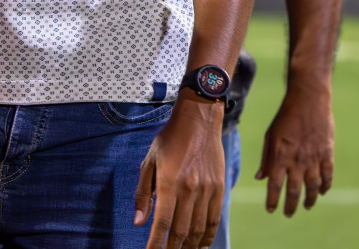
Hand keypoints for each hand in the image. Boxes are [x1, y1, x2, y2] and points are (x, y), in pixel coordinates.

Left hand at [134, 95, 225, 248]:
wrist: (199, 121)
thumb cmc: (169, 140)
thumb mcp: (149, 161)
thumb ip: (143, 192)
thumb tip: (139, 222)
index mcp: (169, 182)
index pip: (162, 222)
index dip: (156, 242)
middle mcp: (190, 189)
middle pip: (182, 230)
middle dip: (173, 248)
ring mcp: (208, 190)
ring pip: (200, 229)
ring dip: (191, 246)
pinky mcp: (220, 189)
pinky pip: (214, 219)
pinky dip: (208, 235)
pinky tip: (202, 244)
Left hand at [256, 86, 334, 215]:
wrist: (307, 101)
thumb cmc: (285, 117)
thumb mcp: (270, 136)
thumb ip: (267, 158)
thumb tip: (260, 178)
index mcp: (280, 155)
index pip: (275, 184)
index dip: (273, 199)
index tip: (271, 210)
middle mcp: (297, 160)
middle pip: (294, 190)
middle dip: (291, 205)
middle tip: (288, 214)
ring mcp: (313, 158)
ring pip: (313, 187)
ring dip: (310, 199)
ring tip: (306, 206)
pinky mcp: (327, 153)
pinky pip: (328, 175)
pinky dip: (325, 186)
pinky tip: (322, 192)